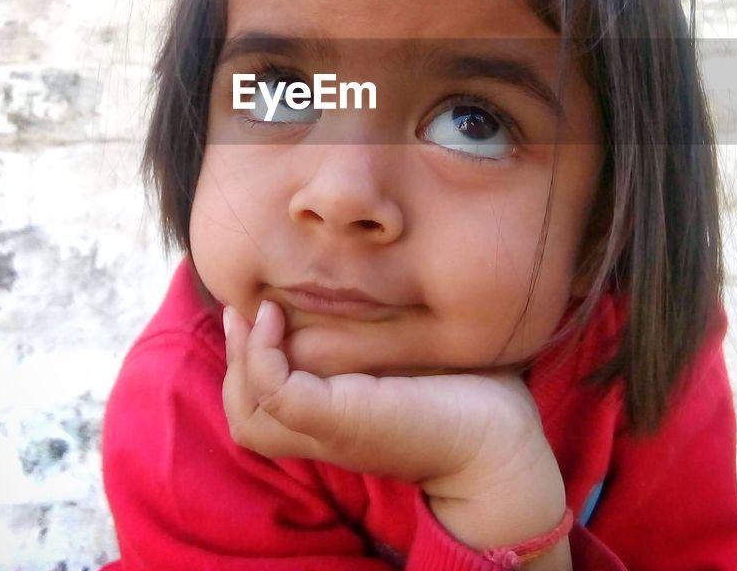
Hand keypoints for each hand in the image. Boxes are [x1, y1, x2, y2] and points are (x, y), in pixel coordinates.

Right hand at [222, 301, 568, 557]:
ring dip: (239, 359)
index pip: (268, 411)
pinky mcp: (339, 419)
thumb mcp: (412, 361)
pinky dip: (261, 356)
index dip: (251, 364)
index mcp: (339, 426)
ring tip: (254, 314)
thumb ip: (382, 341)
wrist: (503, 447)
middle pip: (245, 417)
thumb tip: (375, 288)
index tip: (262, 313)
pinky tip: (276, 320)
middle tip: (242, 312)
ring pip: (247, 412)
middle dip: (233, 361)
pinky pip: (273, 392)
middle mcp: (325, 435)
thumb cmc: (475, 401)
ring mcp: (328, 430)